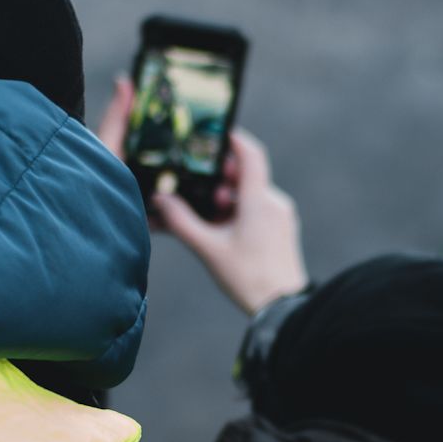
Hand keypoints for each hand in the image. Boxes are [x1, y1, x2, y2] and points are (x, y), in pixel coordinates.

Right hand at [98, 79, 307, 314]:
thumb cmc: (248, 278)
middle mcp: (273, 202)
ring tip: (206, 212)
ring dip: (227, 197)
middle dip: (220, 176)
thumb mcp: (208, 249)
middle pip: (246, 174)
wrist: (282, 307)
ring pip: (250, 194)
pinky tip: (221, 227)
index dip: (232, 139)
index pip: (250, 154)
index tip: (213, 133)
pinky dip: (238, 211)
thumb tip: (160, 200)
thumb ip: (182, 222)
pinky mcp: (281, 230)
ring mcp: (280, 216)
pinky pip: (257, 210)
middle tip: (198, 185)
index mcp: (258, 200)